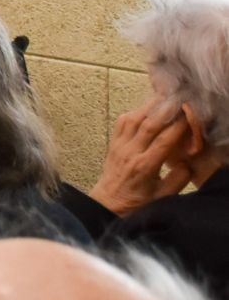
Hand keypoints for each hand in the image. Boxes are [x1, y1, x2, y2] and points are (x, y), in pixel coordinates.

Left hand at [88, 98, 196, 215]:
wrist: (109, 202)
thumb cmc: (138, 201)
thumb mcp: (163, 196)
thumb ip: (178, 179)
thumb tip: (188, 162)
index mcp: (145, 167)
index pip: (164, 142)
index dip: (178, 127)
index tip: (190, 117)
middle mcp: (130, 153)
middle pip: (148, 125)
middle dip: (165, 110)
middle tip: (178, 99)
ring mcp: (119, 146)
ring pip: (133, 120)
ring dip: (149, 107)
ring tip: (163, 97)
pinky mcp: (113, 143)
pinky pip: (122, 123)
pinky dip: (134, 112)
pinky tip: (145, 107)